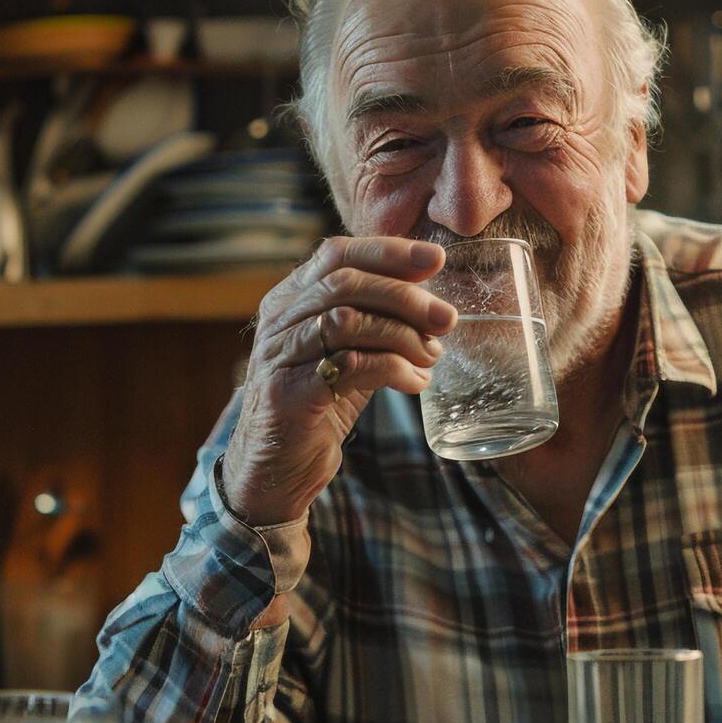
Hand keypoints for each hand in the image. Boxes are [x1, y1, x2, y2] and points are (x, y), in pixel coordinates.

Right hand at [220, 236, 454, 526]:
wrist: (275, 470)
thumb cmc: (316, 407)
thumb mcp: (344, 353)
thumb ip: (373, 322)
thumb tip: (430, 297)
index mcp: (288, 301)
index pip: (336, 254)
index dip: (388, 252)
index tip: (436, 260)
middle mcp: (277, 322)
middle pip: (346, 283)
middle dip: (405, 297)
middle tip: (446, 318)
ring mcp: (278, 356)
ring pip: (347, 320)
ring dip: (402, 334)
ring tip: (431, 355)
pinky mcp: (288, 393)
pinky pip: (349, 366)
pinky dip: (393, 370)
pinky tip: (415, 382)